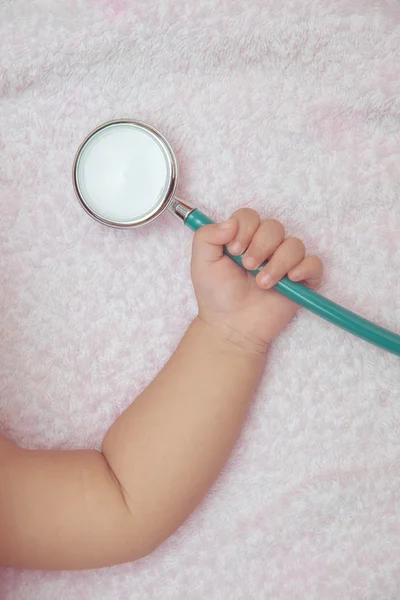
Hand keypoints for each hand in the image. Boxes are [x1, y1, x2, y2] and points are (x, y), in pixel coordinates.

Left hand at [191, 209, 322, 353]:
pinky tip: (289, 280)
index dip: (244, 228)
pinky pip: (314, 263)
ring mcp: (285, 263)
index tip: (234, 250)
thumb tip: (231, 222)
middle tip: (248, 267)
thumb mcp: (201, 262)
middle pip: (274, 227)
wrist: (230, 325)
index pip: (250, 216)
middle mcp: (266, 246)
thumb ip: (207, 236)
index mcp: (243, 238)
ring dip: (278, 262)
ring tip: (262, 284)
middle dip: (261, 246)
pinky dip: (304, 268)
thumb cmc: (216, 294)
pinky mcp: (301, 280)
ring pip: (294, 244)